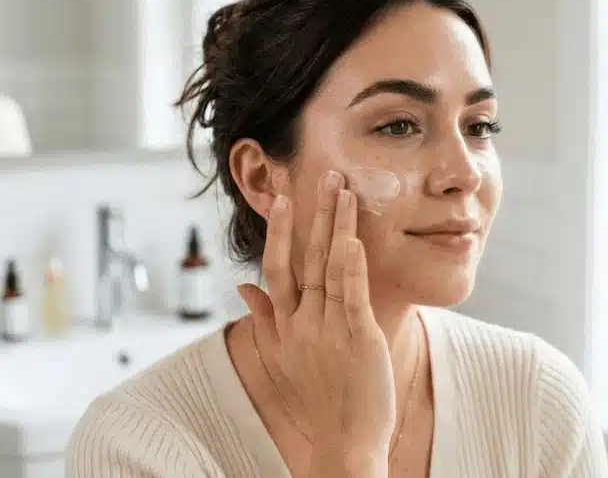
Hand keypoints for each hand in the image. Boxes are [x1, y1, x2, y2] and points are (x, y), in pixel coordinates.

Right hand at [238, 170, 394, 466]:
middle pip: (304, 258)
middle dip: (314, 214)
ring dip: (336, 226)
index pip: (277, 268)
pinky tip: (352, 238)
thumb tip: (242, 287)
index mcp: (284, 325)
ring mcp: (328, 329)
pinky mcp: (357, 338)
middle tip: (325, 175)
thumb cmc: (318, 398)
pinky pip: (351, 296)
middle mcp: (302, 323)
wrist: (344, 441)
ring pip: (329, 267)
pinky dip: (351, 266)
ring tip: (344, 190)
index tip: (284, 198)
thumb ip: (263, 319)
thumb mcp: (283, 358)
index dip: (281, 231)